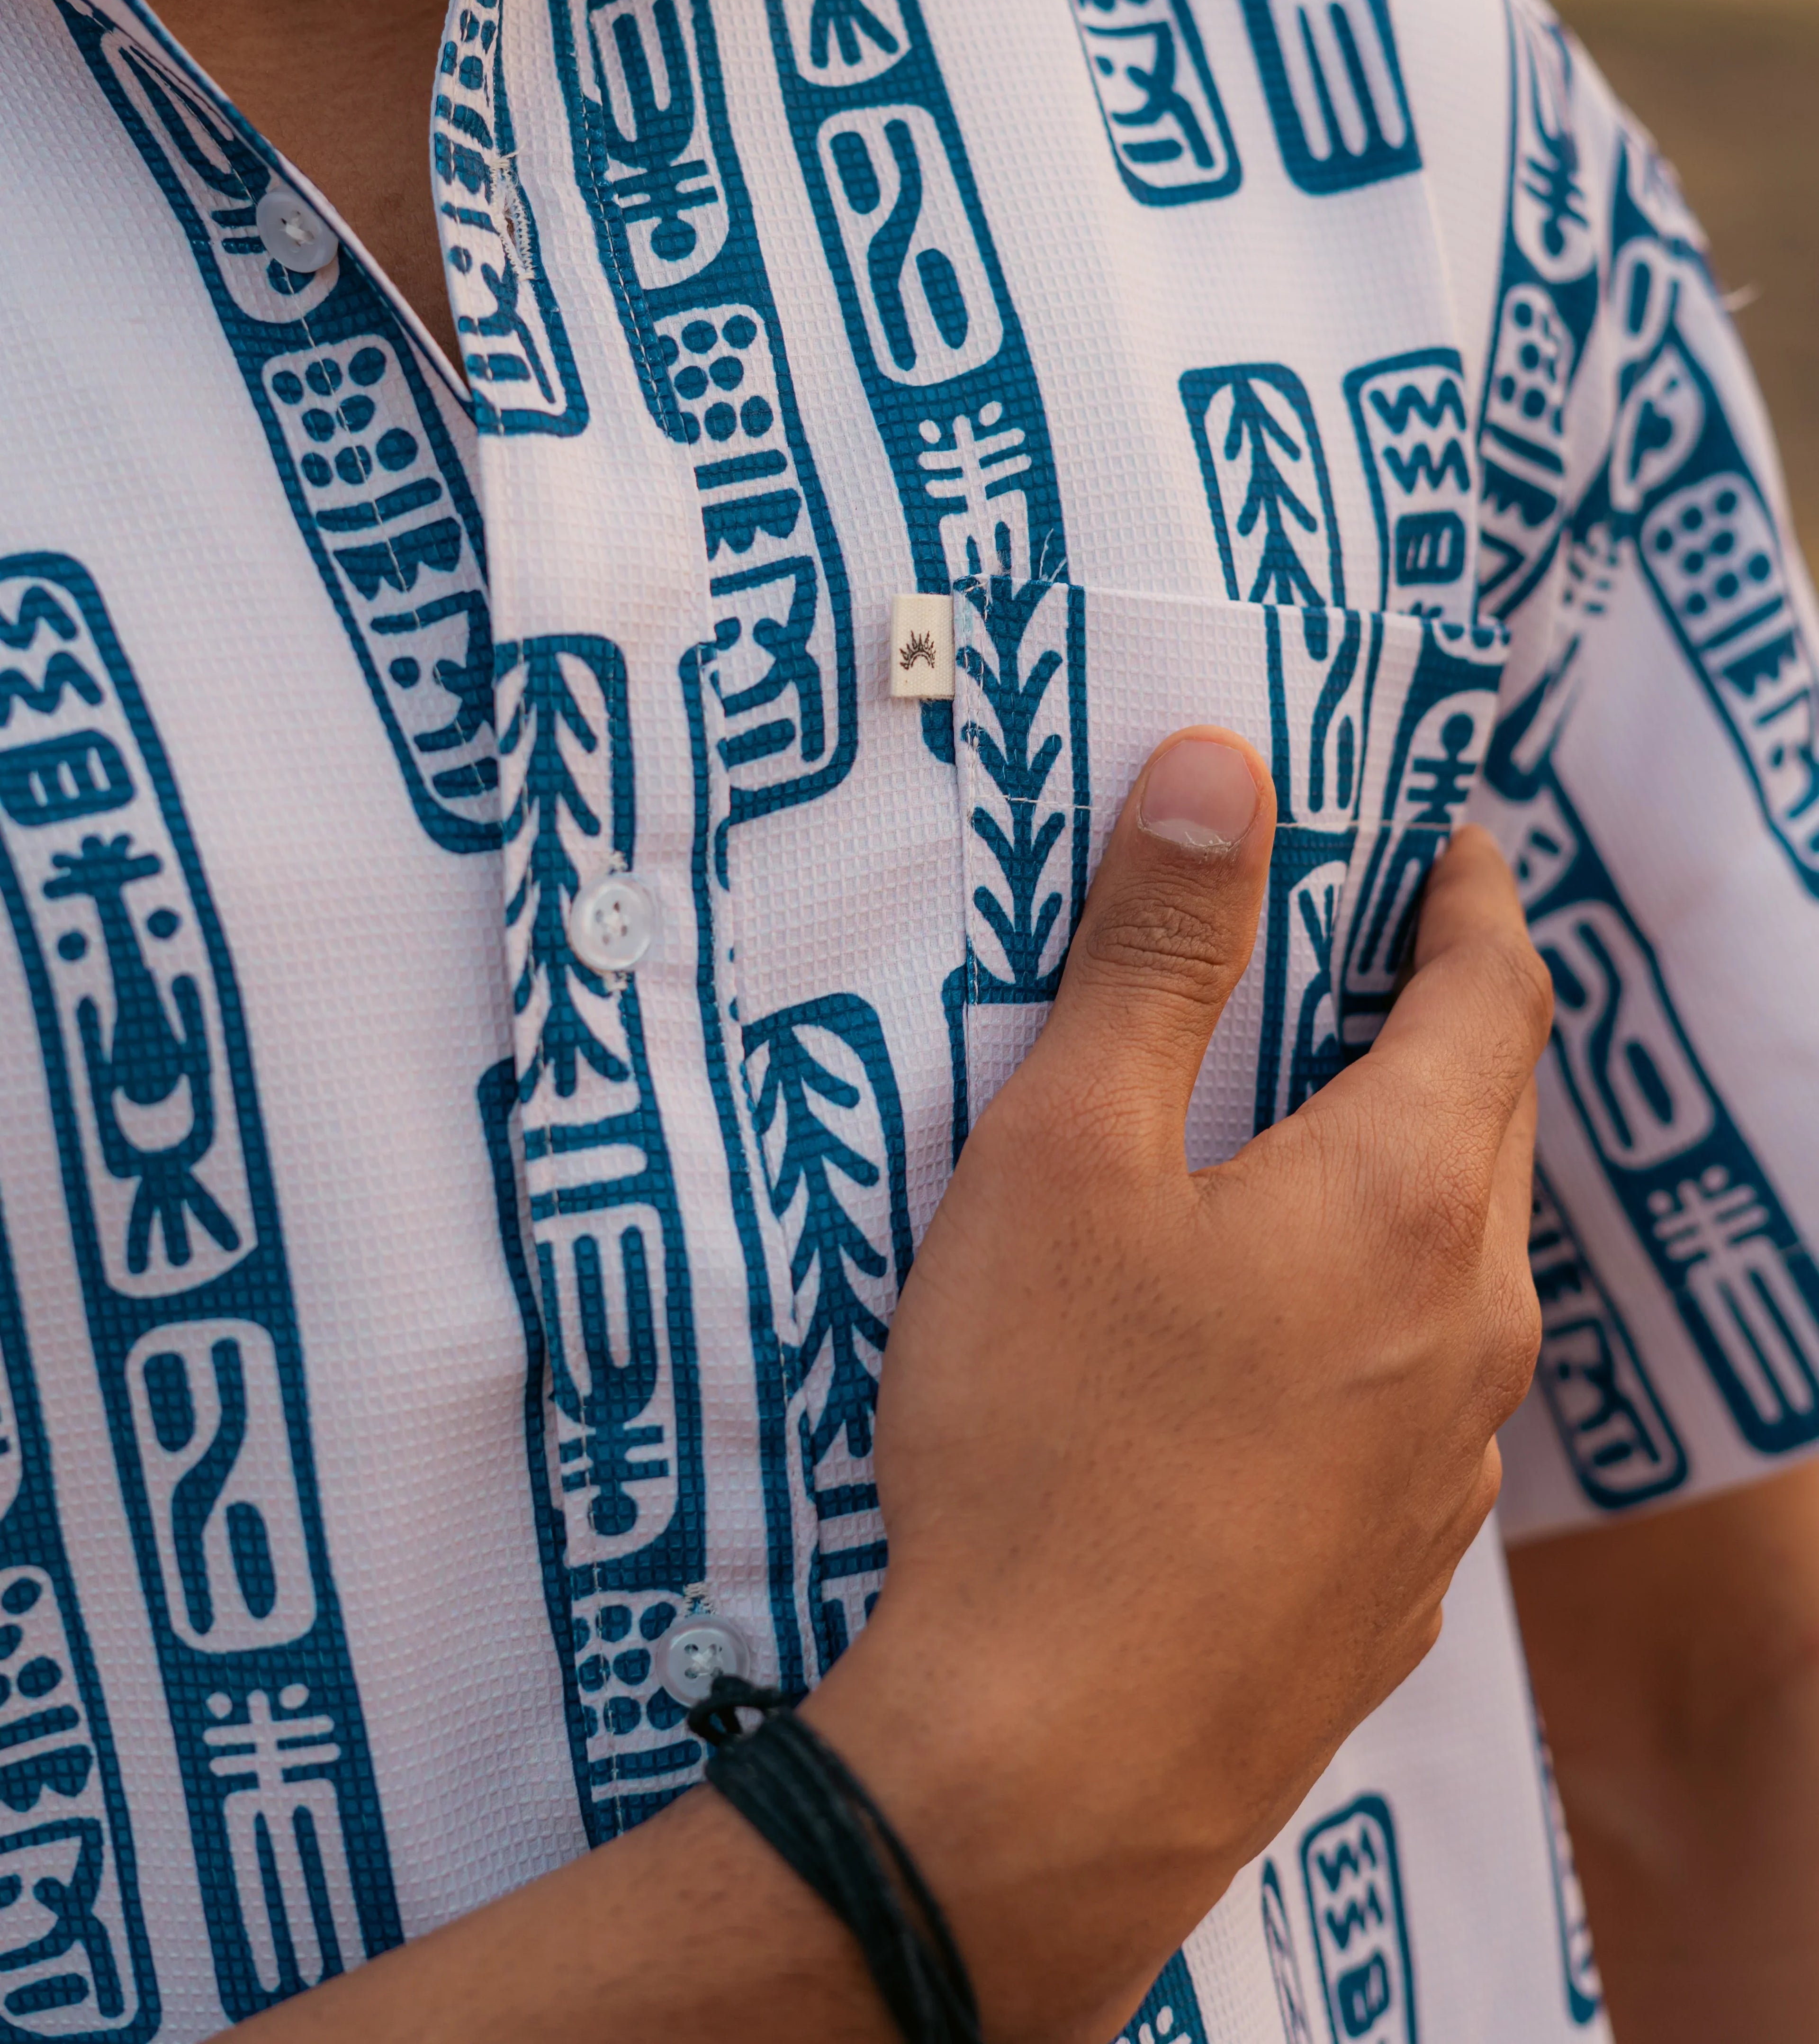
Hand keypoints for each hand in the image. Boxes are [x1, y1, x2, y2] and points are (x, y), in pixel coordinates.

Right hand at [808, 728, 1548, 2043]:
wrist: (1045, 1774)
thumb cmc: (1044, 1443)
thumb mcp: (1062, 1154)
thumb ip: (1151, 952)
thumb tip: (1222, 767)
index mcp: (1408, 1199)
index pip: (1495, 992)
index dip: (1469, 899)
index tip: (1438, 847)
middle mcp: (1470, 1330)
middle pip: (1490, 1126)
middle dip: (1437, 1027)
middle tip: (1350, 970)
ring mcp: (1447, 1472)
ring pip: (1457, 1273)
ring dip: (1399, 1184)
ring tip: (1288, 1156)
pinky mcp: (1395, 1579)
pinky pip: (1415, 1402)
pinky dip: (1366, 1325)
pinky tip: (1260, 1356)